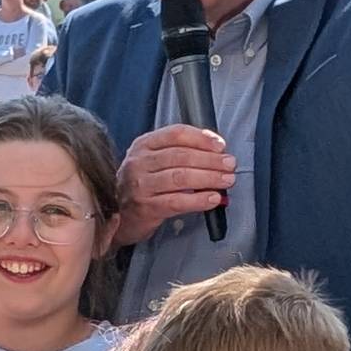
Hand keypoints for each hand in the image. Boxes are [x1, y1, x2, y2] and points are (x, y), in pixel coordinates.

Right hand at [116, 124, 234, 244]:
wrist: (120, 216)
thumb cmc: (143, 186)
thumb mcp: (154, 162)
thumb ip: (179, 152)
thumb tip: (216, 151)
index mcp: (144, 145)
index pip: (176, 134)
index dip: (201, 138)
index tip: (220, 145)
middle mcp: (139, 162)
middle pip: (181, 155)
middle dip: (210, 159)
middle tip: (230, 164)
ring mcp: (140, 185)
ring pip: (180, 177)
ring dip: (208, 178)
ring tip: (226, 180)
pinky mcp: (146, 207)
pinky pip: (177, 201)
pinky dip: (198, 199)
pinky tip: (212, 198)